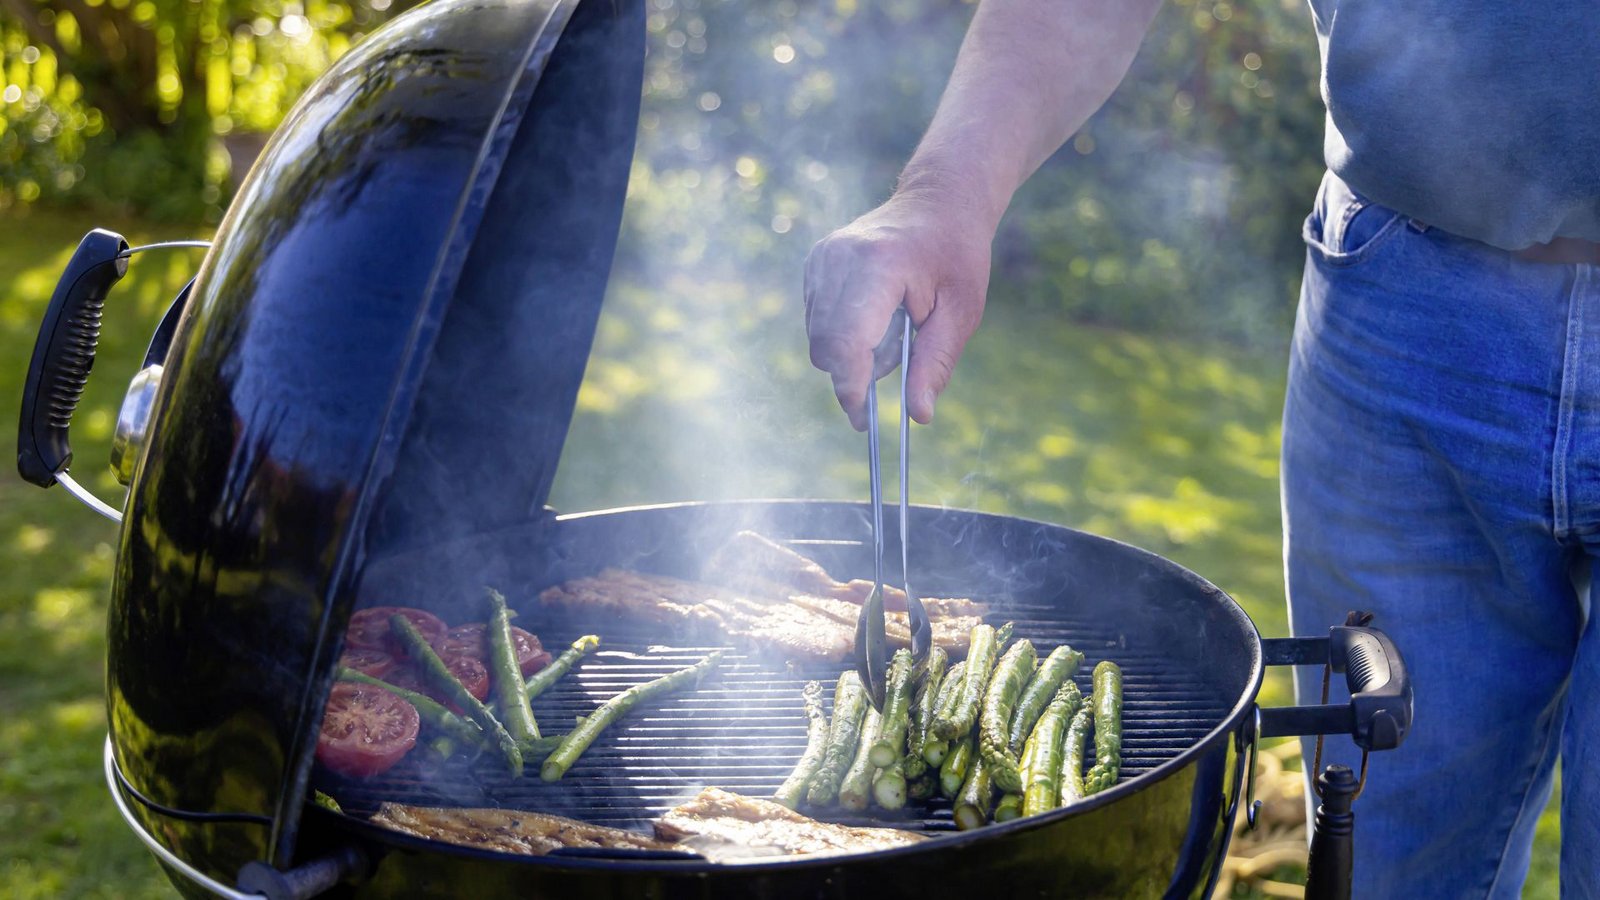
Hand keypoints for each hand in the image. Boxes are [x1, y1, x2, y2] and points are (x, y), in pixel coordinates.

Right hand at [804, 190, 994, 429]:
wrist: (940, 200)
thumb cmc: (957, 254)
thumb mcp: (962, 312)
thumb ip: (935, 364)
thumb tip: (919, 416)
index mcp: (879, 266)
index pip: (846, 342)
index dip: (851, 387)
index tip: (865, 421)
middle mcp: (839, 257)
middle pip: (825, 345)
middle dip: (854, 372)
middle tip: (897, 363)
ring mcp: (822, 256)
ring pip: (818, 336)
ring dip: (852, 351)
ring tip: (894, 327)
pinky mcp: (816, 261)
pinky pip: (817, 319)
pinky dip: (844, 332)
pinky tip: (877, 313)